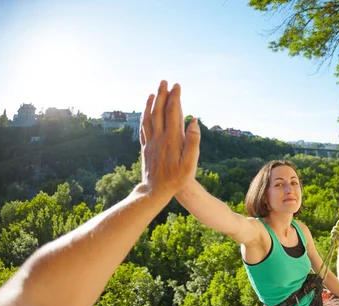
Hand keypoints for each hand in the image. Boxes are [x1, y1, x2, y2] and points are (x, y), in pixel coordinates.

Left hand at [140, 80, 199, 199]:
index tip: (177, 86)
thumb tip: (194, 122)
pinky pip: (143, 127)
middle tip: (165, 82)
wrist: (155, 191)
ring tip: (154, 92)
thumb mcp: (190, 163)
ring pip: (148, 117)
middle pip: (159, 110)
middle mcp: (159, 137)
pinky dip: (144, 115)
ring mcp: (150, 142)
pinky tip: (145, 111)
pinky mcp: (145, 147)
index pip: (173, 112)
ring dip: (151, 102)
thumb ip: (193, 142)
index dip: (175, 97)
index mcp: (172, 139)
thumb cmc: (176, 179)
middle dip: (162, 94)